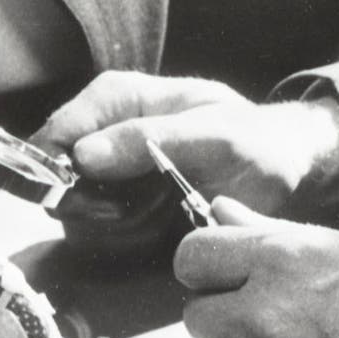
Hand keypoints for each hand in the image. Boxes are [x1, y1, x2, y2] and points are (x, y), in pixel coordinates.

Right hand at [38, 71, 338, 221]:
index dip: (61, 167)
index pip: (60, 129)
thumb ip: (150, 139)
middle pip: (56, 173)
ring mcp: (110, 170)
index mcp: (119, 97)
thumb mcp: (212, 134)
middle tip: (131, 217)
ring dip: (106, 227)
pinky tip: (152, 235)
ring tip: (152, 224)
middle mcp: (104, 130)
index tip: (91, 198)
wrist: (282, 170)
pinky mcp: (121, 204)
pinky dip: (119, 240)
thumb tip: (84, 155)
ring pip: (73, 207)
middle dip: (87, 205)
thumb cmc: (253, 139)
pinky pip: (96, 228)